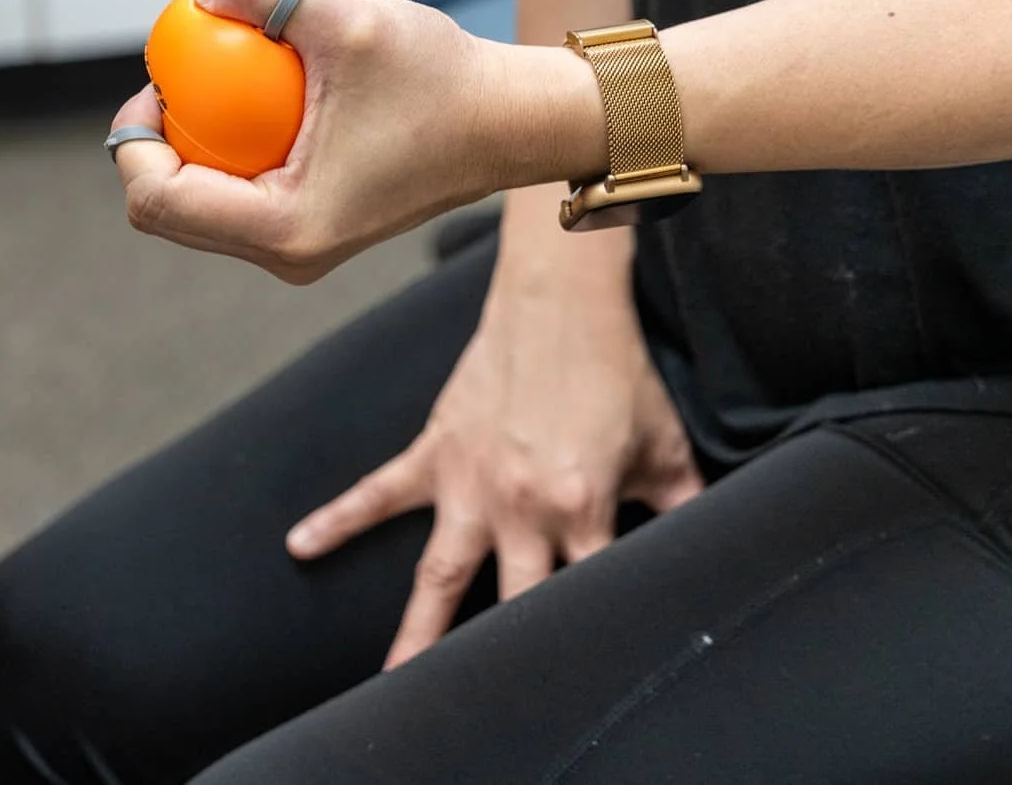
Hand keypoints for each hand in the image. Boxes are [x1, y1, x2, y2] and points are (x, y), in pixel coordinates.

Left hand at [111, 0, 601, 282]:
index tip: (155, 80)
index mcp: (285, 229)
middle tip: (170, 78)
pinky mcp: (314, 228)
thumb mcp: (351, 22)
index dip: (132, 141)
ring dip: (188, 147)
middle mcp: (287, 254)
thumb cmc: (443, 81)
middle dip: (150, 147)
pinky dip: (227, 149)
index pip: (159, 200)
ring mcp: (300, 247)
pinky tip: (245, 94)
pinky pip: (239, 197)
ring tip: (206, 81)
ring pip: (200, 209)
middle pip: (168, 214)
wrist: (512, 121)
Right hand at [285, 206, 702, 666]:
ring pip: (438, 575)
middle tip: (487, 709)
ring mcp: (469, 484)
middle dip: (500, 660)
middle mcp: (519, 508)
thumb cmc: (616, 371)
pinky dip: (336, 519)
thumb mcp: (664, 446)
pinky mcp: (435, 452)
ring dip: (415, 631)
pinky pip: (376, 492)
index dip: (588, 633)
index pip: (586, 596)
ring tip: (395, 680)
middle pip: (509, 605)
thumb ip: (687, 506)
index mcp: (580, 509)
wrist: (562, 301)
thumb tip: (710, 547)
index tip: (583, 675)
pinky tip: (300, 545)